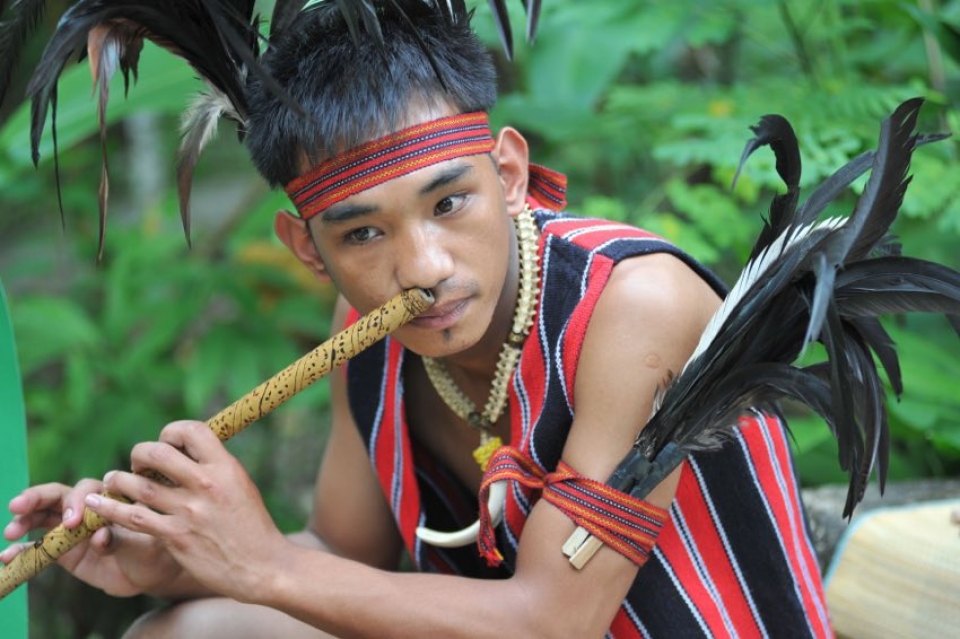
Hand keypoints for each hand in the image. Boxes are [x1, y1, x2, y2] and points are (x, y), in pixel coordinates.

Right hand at [2, 479, 181, 596]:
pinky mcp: (62, 549)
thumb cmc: (155, 550)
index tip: (73, 521)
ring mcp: (72, 527)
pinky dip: (21, 550)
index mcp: (110, 498)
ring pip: (42, 516)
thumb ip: (122, 539)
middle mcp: (88, 507)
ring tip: (10, 533)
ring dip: (24, 521)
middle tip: (18, 507)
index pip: (88, 490)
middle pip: (58, 495)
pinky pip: (37, 546)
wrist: (151, 573)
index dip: (77, 501)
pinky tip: (7, 556)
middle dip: (36, 498)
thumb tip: (99, 537)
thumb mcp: (145, 546)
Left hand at [83, 420, 290, 602]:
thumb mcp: (241, 485)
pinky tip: (97, 504)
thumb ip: (214, 468)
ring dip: (118, 479)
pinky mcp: (175, 537)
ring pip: (139, 485)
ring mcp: (189, 512)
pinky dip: (109, 508)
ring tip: (112, 480)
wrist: (262, 566)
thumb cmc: (252, 525)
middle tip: (137, 464)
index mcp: (226, 467)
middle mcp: (207, 485)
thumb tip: (185, 451)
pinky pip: (133, 517)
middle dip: (140, 453)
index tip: (165, 444)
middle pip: (158, 453)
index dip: (171, 432)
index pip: (191, 431)